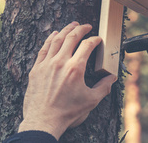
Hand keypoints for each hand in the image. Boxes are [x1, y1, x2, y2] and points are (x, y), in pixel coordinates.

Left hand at [18, 21, 117, 139]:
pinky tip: (53, 35)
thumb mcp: (91, 101)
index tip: (98, 39)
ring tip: (72, 24)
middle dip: (81, 29)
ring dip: (65, 30)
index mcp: (76, 68)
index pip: (87, 45)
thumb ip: (103, 87)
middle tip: (87, 25)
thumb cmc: (67, 113)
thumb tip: (112, 77)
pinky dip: (49, 39)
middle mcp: (60, 62)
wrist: (42, 122)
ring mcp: (46, 65)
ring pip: (56, 40)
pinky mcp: (36, 70)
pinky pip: (43, 49)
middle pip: (71, 37)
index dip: (95, 40)